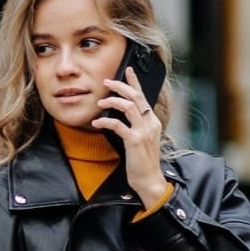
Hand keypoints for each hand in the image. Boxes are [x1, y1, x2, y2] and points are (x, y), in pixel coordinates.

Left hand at [94, 65, 166, 208]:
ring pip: (128, 106)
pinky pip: (118, 125)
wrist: (149, 180)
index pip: (143, 96)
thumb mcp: (141, 139)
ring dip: (112, 101)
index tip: (128, 70)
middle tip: (107, 82)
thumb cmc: (142, 162)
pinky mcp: (135, 141)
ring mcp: (144, 131)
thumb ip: (135, 126)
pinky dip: (106, 121)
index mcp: (152, 121)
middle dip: (120, 86)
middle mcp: (150, 123)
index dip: (135, 81)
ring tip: (100, 102)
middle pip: (136, 96)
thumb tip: (119, 115)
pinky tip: (97, 122)